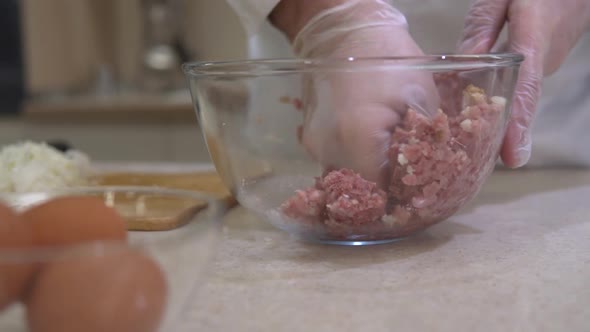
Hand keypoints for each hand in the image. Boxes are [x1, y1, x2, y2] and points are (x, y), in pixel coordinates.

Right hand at [271, 0, 438, 185]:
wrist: (344, 33)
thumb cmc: (390, 60)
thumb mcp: (422, 100)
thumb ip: (425, 146)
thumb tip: (426, 181)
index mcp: (357, 140)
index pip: (380, 192)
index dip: (400, 197)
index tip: (416, 192)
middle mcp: (329, 150)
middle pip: (360, 190)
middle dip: (385, 189)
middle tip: (407, 176)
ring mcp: (315, 146)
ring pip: (346, 179)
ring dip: (368, 175)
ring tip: (388, 158)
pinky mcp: (310, 139)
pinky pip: (336, 163)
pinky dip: (353, 162)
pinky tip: (368, 145)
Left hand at [459, 0, 589, 167]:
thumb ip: (483, 26)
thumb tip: (465, 62)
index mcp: (535, 41)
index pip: (527, 89)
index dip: (519, 125)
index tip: (514, 158)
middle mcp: (544, 59)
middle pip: (518, 103)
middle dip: (495, 132)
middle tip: (469, 162)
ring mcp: (546, 62)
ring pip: (516, 96)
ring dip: (493, 118)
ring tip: (464, 146)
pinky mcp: (541, 61)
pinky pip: (517, 86)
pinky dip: (496, 100)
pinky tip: (471, 112)